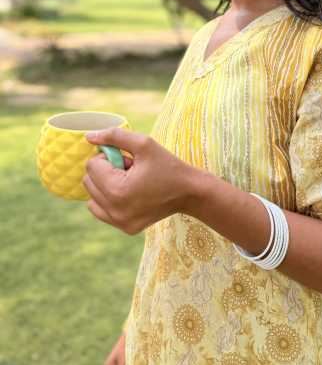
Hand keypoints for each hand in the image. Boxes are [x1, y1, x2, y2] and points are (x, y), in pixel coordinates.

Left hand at [83, 127, 198, 234]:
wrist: (190, 192)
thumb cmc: (168, 165)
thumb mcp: (144, 143)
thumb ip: (114, 136)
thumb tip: (88, 136)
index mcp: (117, 190)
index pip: (91, 165)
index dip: (109, 157)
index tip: (128, 160)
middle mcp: (115, 210)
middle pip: (88, 182)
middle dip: (105, 172)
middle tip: (129, 170)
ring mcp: (119, 222)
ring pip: (91, 198)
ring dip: (105, 186)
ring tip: (129, 183)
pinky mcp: (125, 228)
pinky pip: (100, 211)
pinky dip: (108, 201)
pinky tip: (128, 195)